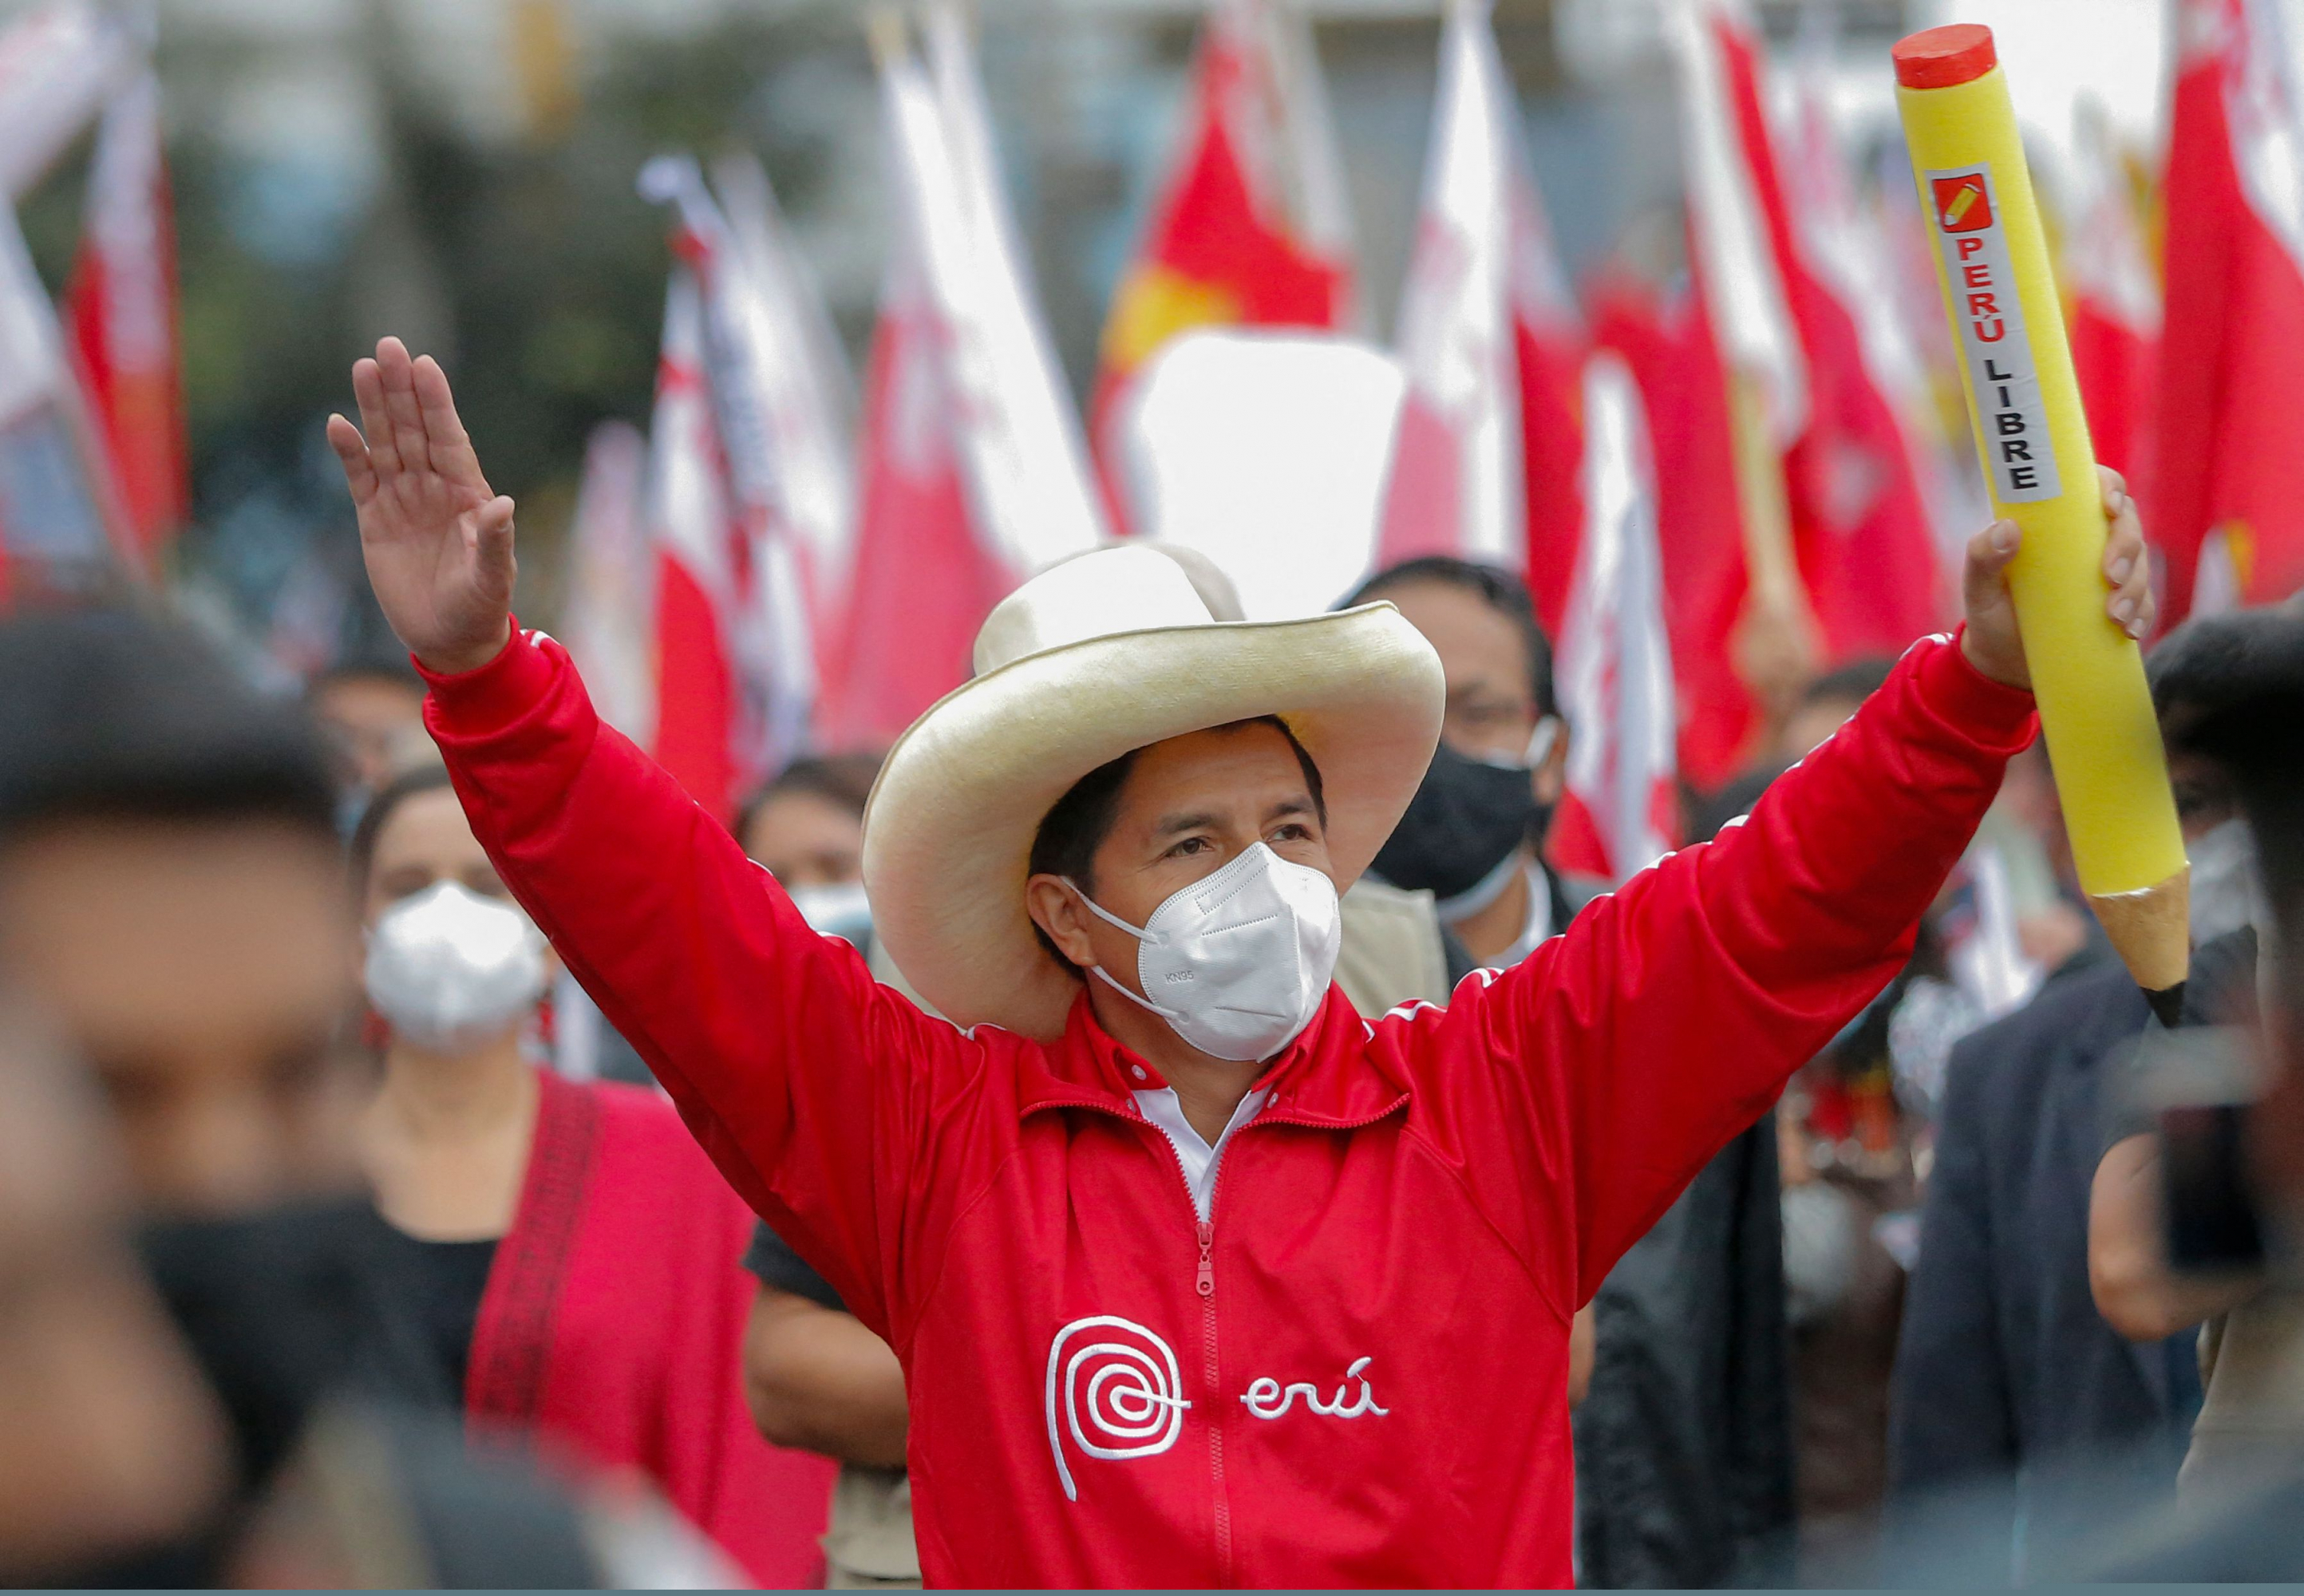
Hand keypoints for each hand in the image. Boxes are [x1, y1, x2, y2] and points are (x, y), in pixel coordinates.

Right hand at [326, 338, 514, 675]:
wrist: (450, 639)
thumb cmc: (480, 607)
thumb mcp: (492, 578)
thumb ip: (495, 541)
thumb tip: (502, 505)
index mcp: (467, 492)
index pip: (449, 438)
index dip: (437, 404)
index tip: (426, 366)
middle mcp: (434, 487)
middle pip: (414, 429)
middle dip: (402, 390)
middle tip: (388, 347)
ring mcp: (403, 499)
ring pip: (386, 443)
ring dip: (375, 407)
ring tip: (364, 367)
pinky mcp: (375, 518)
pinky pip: (360, 477)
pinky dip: (350, 452)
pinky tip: (338, 424)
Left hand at [1961, 465, 2153, 690]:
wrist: (2002, 660)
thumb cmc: (1990, 611)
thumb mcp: (1978, 585)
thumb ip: (1981, 556)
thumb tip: (2007, 528)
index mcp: (2057, 523)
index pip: (2094, 487)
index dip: (2110, 488)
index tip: (2108, 509)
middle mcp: (2088, 541)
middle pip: (2127, 524)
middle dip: (2127, 546)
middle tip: (2110, 577)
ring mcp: (2107, 572)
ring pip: (2140, 564)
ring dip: (2136, 587)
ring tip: (2114, 616)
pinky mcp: (2119, 603)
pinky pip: (2145, 603)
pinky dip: (2143, 614)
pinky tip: (2130, 630)